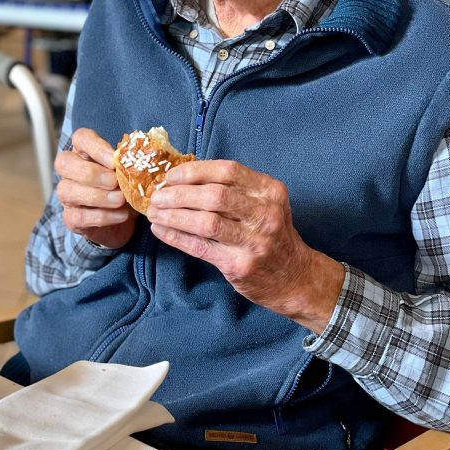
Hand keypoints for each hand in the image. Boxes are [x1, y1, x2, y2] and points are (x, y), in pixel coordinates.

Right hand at [55, 128, 137, 248]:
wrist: (124, 219)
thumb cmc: (127, 187)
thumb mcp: (133, 171)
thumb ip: (135, 161)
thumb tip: (148, 155)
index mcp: (85, 152)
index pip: (80, 138)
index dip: (95, 147)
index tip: (114, 159)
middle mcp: (70, 171)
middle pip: (65, 162)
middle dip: (91, 172)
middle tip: (114, 182)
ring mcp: (67, 195)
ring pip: (67, 190)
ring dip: (97, 196)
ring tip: (121, 200)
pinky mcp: (71, 218)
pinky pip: (78, 216)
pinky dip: (102, 216)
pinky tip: (121, 215)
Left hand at [147, 160, 344, 332]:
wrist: (295, 278)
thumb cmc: (272, 235)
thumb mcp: (266, 204)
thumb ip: (234, 189)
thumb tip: (183, 178)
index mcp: (270, 191)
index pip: (227, 171)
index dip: (194, 171)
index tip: (171, 176)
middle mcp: (265, 214)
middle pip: (214, 196)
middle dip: (178, 194)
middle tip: (156, 196)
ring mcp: (254, 242)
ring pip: (205, 222)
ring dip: (173, 215)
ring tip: (154, 212)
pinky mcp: (240, 266)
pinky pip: (200, 247)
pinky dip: (176, 237)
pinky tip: (161, 230)